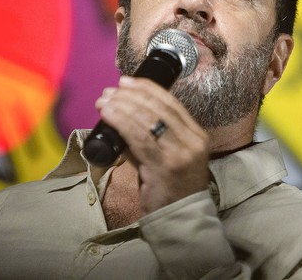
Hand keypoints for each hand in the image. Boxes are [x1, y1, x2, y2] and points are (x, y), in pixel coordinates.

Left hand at [96, 77, 210, 214]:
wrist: (180, 219)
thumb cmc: (171, 188)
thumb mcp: (167, 157)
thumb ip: (150, 138)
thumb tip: (123, 118)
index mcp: (197, 135)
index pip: (172, 103)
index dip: (148, 89)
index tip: (127, 81)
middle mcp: (193, 141)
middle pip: (159, 108)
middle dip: (131, 95)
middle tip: (110, 91)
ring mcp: (181, 154)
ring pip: (148, 120)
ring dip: (122, 106)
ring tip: (104, 101)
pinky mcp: (165, 166)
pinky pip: (139, 138)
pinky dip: (121, 122)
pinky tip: (108, 115)